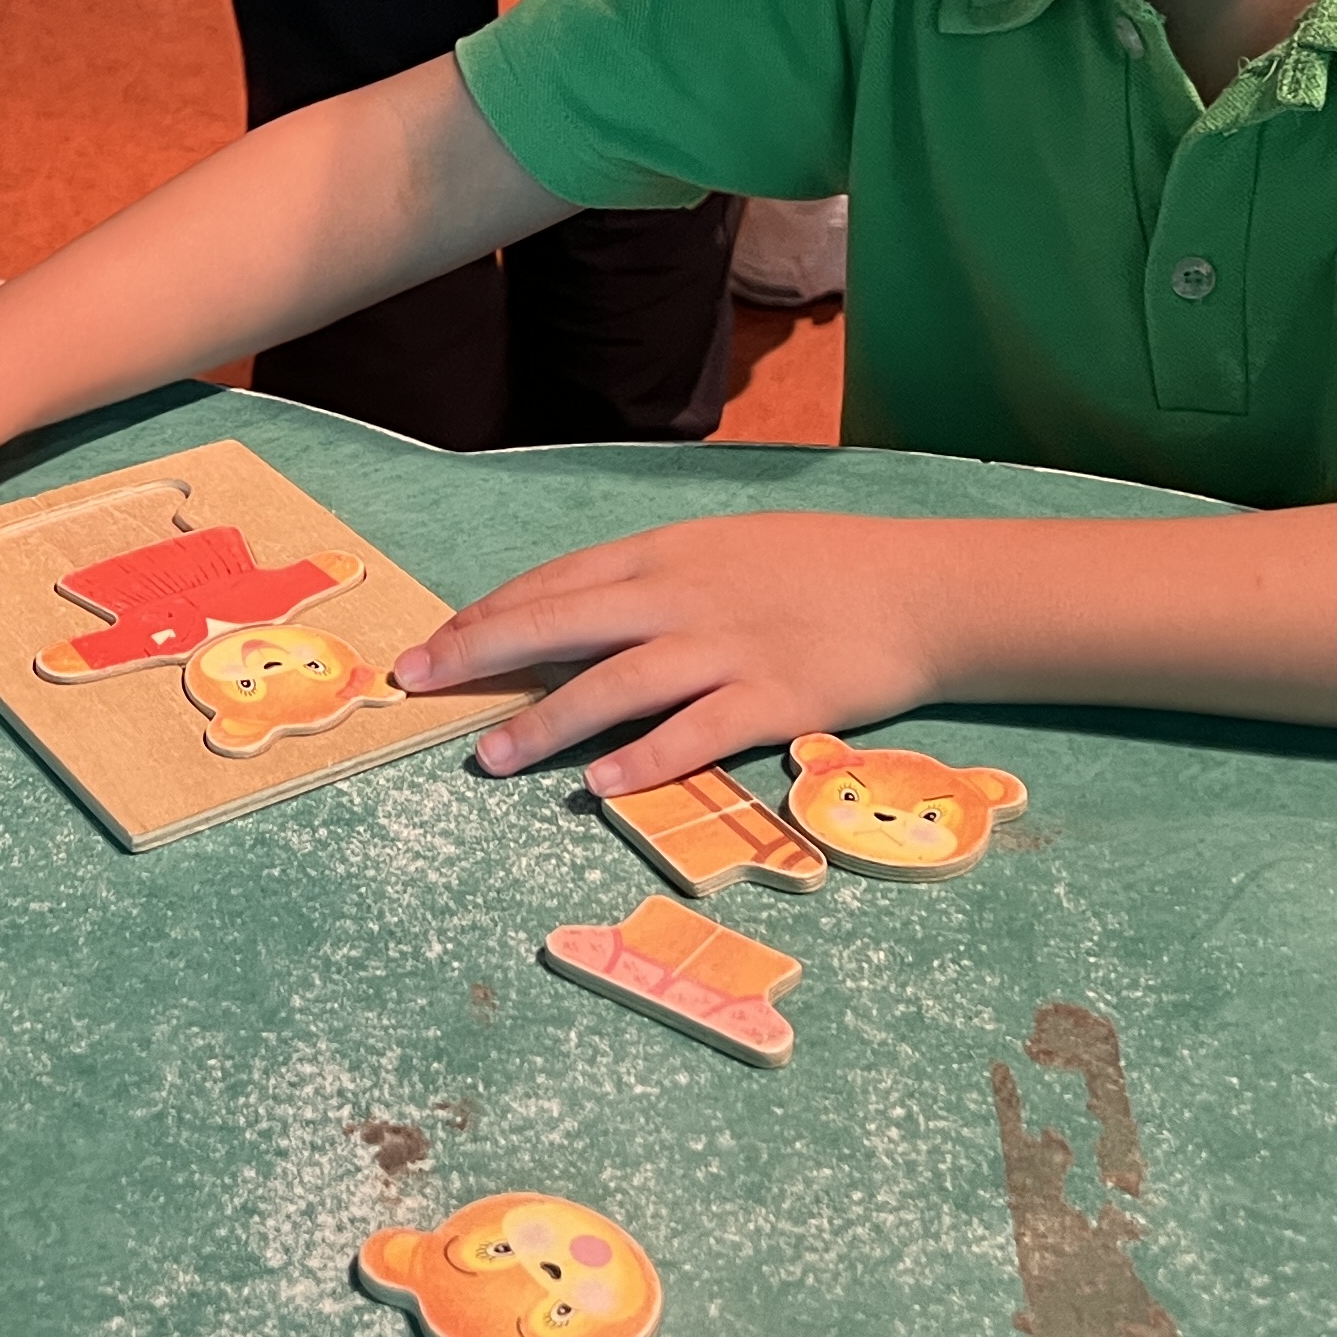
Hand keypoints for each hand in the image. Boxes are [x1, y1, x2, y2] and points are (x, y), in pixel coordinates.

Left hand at [393, 512, 946, 792]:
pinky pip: (695, 733)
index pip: (555, 582)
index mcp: (666, 553)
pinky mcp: (773, 700)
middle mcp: (683, 595)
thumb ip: (651, 580)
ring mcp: (727, 648)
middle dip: (481, 655)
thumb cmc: (817, 568)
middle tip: (416, 685)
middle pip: (562, 622)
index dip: (488, 614)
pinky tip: (596, 786)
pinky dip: (643, 759)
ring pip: (615, 683)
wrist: (920, 587)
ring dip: (545, 722)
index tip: (433, 643)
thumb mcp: (722, 550)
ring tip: (490, 757)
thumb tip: (574, 613)